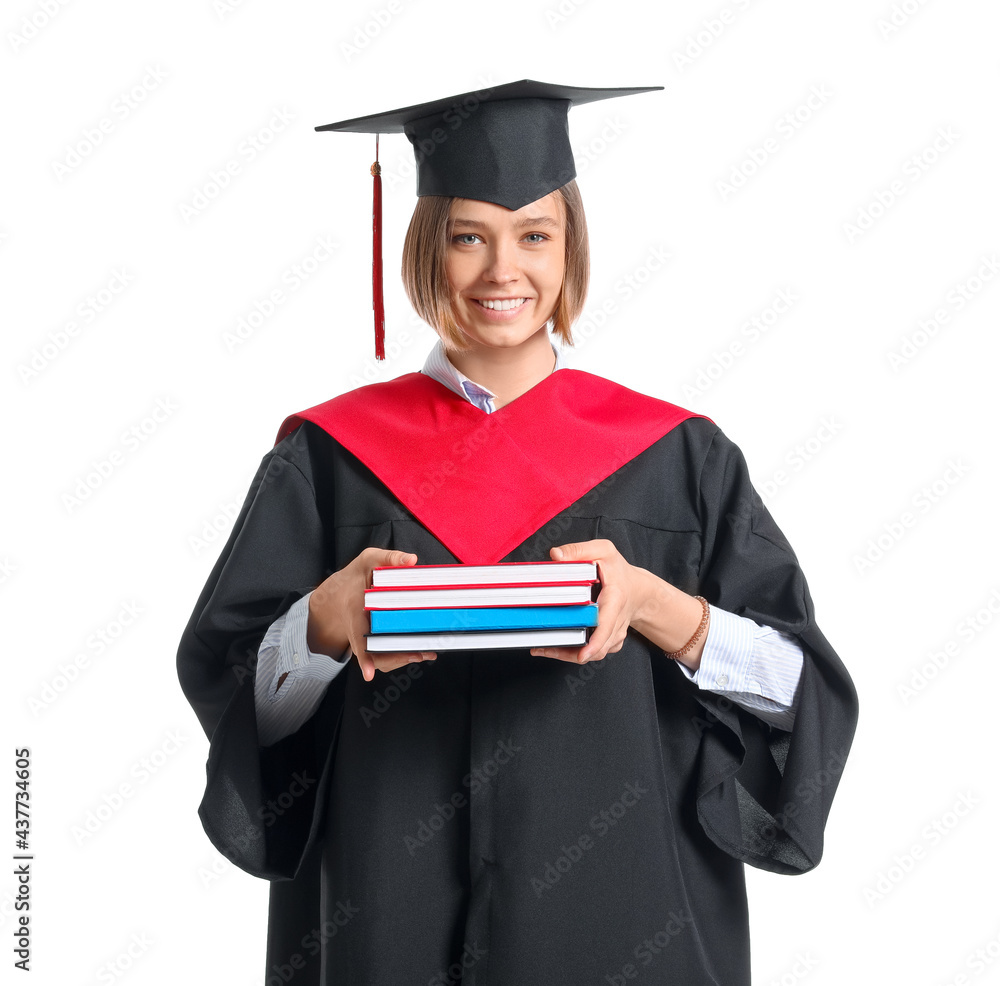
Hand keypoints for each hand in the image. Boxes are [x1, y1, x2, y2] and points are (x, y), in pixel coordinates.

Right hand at [306, 547, 436, 682]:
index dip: (363, 657)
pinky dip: (401, 657)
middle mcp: (357, 630)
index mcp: (354, 611)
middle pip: (375, 654)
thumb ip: (389, 558)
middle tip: (421, 654)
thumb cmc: (355, 577)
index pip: (358, 637)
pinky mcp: (371, 645)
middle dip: (397, 657)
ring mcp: (363, 640)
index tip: (368, 673)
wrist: (337, 594)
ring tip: (426, 653)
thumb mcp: (368, 559)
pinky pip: (384, 657)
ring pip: (381, 659)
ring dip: (402, 659)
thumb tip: (412, 560)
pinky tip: (420, 652)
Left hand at [529, 539, 707, 669]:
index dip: (595, 642)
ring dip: (568, 655)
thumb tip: (556, 555)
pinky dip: (575, 653)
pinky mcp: (610, 642)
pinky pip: (594, 653)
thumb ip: (579, 551)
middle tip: (542, 648)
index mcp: (615, 599)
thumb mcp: (604, 551)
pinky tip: (556, 647)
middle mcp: (616, 622)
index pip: (607, 625)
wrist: (639, 591)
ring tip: (542, 648)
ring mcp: (614, 635)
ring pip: (594, 654)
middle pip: (597, 647)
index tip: (582, 653)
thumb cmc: (620, 571)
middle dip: (569, 652)